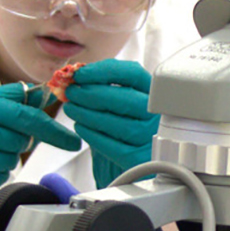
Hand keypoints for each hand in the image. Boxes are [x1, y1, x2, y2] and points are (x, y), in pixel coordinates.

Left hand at [61, 59, 159, 188]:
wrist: (137, 158)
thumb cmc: (127, 123)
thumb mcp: (124, 100)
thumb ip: (105, 85)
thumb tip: (77, 74)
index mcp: (155, 93)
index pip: (132, 74)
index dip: (104, 71)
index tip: (80, 74)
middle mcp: (158, 115)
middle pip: (125, 100)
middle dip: (91, 94)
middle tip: (71, 93)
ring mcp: (151, 138)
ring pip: (116, 124)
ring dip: (87, 114)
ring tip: (71, 109)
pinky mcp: (139, 159)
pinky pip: (112, 146)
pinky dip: (92, 135)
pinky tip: (81, 127)